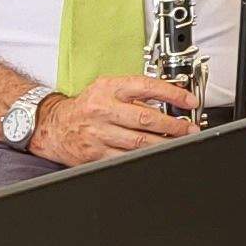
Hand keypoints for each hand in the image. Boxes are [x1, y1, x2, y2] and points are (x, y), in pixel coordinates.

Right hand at [31, 75, 201, 163]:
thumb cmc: (86, 106)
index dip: (172, 93)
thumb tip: (169, 97)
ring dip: (164, 143)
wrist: (54, 126)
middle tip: (190, 128)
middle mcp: (103, 110)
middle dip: (174, 125)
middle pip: (145, 119)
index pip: (146, 87)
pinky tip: (157, 156)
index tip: (190, 101)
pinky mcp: (96, 154)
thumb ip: (135, 91)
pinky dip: (145, 158)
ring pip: (138, 142)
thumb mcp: (107, 88)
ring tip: (180, 142)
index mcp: (109, 89)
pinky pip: (126, 158)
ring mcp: (99, 134)